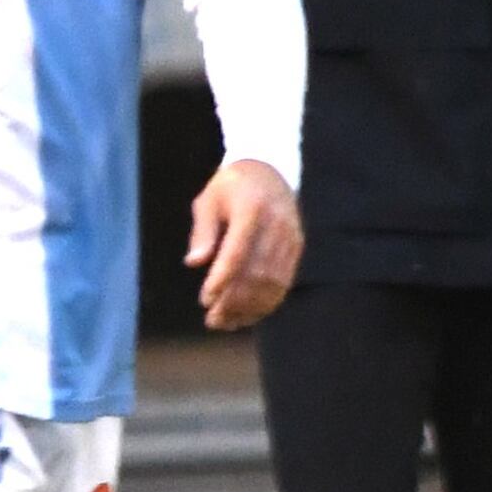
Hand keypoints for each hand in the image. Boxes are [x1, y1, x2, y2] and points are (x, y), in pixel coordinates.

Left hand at [186, 157, 301, 332]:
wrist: (270, 168)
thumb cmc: (232, 186)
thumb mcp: (209, 199)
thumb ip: (203, 231)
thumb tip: (194, 263)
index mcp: (252, 208)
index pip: (238, 251)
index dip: (222, 279)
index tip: (205, 299)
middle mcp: (276, 225)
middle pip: (256, 272)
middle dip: (233, 301)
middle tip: (212, 319)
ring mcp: (290, 237)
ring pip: (272, 282)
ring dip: (249, 307)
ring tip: (226, 322)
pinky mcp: (297, 247)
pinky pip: (283, 282)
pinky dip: (265, 303)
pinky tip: (247, 315)